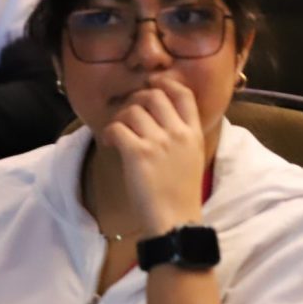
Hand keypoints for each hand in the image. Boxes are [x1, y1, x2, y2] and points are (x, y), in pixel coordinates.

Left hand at [99, 76, 205, 235]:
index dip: (165, 83)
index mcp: (194, 132)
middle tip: (127, 115)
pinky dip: (108, 133)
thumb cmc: (180, 192)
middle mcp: (178, 132)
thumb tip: (161, 116)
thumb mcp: (192, 157)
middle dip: (135, 100)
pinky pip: (116, 128)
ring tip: (118, 133)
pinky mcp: (138, 152)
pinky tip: (110, 144)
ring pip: (131, 110)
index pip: (183, 94)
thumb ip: (181, 134)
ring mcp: (158, 141)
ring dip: (119, 119)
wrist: (175, 219)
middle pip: (153, 95)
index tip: (151, 85)